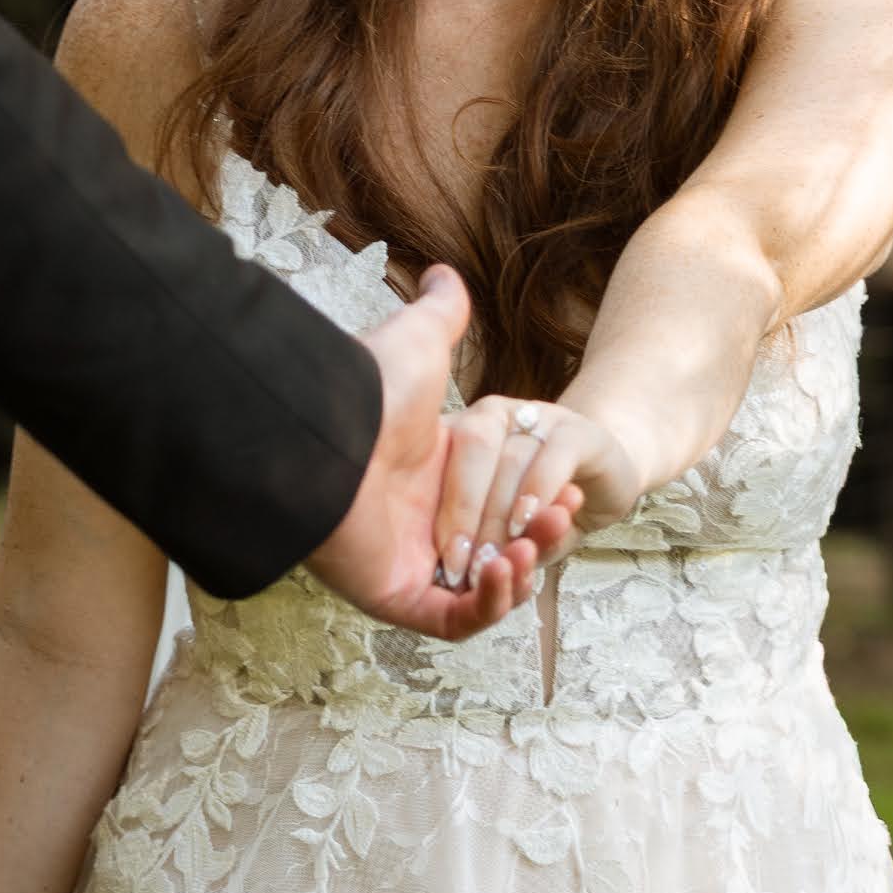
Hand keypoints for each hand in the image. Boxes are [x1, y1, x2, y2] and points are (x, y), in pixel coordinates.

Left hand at [310, 270, 578, 641]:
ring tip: (535, 544)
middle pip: (496, 551)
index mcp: (431, 478)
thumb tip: (444, 272)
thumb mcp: (418, 343)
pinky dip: (488, 602)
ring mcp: (407, 565)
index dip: (538, 502)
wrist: (324, 439)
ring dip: (518, 573)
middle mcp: (418, 525)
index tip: (568, 489)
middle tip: (562, 516)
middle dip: (537, 539)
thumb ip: (441, 315)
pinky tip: (507, 566)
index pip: (499, 507)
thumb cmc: (368, 393)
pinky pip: (454, 620)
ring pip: (480, 591)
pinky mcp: (397, 598)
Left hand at [433, 386, 643, 589]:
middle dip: (471, 515)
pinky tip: (529, 523)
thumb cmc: (540, 507)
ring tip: (500, 554)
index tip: (449, 563)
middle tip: (473, 566)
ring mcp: (539, 416)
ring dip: (503, 512)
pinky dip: (538, 492)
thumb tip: (459, 579)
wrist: (603, 482)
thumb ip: (484, 539)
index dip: (447, 512)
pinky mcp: (580, 432)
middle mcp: (496, 414)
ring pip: (511, 459)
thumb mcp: (506, 526)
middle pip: (473, 451)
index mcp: (464, 429)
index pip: (444, 458)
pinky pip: (552, 458)